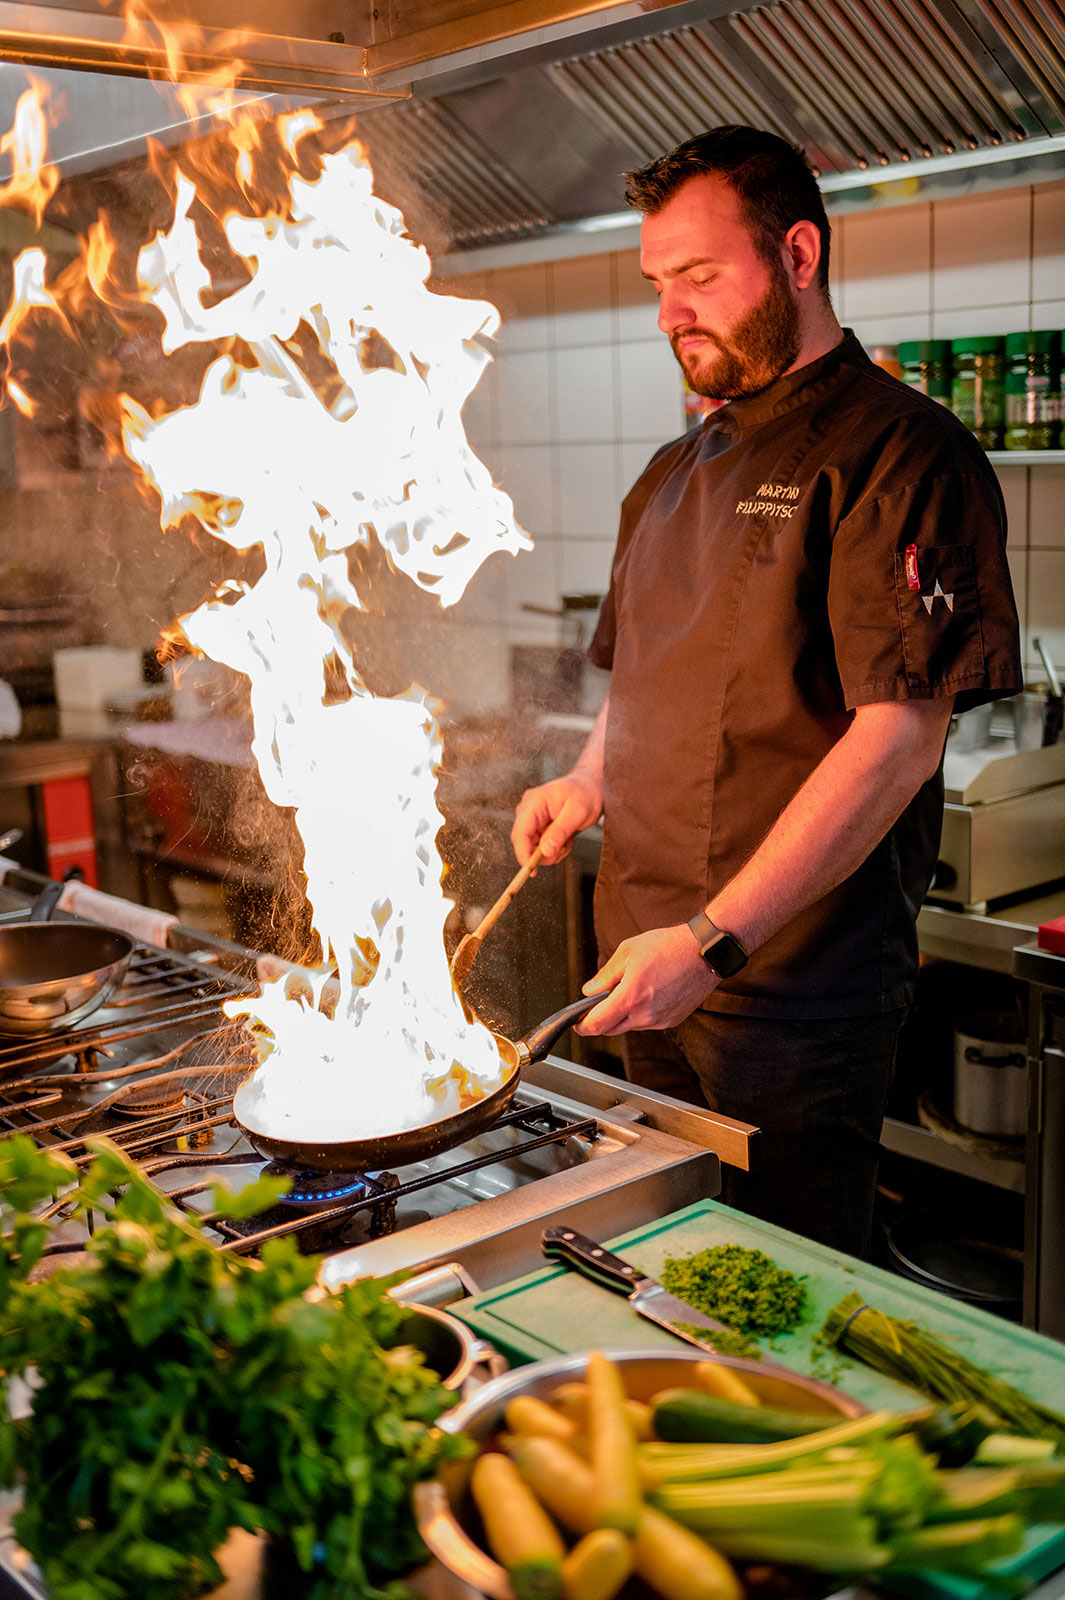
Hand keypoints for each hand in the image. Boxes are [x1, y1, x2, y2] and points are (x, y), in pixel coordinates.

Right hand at [511, 773, 601, 866]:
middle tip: (563, 849)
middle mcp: (529, 809)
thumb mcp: (578, 811)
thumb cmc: (586, 793)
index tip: (531, 869)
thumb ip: (561, 831)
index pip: (520, 832)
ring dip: (552, 850)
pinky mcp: (539, 825)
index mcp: (534, 802)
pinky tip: (566, 838)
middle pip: (524, 842)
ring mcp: (533, 818)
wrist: (592, 787)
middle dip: (543, 852)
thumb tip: (545, 851)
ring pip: (534, 847)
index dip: (523, 853)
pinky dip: (554, 848)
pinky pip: (541, 845)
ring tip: (568, 840)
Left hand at [576, 924, 717, 1034]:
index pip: (597, 1024)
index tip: (578, 1022)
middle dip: (601, 1019)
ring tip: (632, 988)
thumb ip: (605, 974)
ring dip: (622, 1014)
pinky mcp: (672, 1021)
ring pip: (629, 1026)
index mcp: (631, 997)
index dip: (582, 1025)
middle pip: (611, 1030)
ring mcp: (660, 1021)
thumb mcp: (628, 952)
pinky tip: (648, 992)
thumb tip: (590, 990)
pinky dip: (640, 1013)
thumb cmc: (670, 947)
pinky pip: (647, 1023)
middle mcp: (646, 1015)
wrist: (705, 952)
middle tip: (600, 1001)